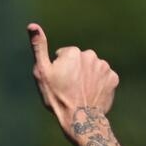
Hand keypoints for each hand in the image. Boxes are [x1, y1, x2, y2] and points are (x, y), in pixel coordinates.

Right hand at [27, 22, 118, 139]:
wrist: (80, 120)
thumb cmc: (57, 98)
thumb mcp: (42, 73)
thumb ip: (38, 47)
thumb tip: (32, 25)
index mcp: (73, 52)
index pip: (64, 57)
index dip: (60, 70)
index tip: (60, 83)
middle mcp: (91, 55)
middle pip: (80, 61)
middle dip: (75, 71)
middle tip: (70, 90)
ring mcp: (104, 67)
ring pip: (92, 69)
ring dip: (88, 77)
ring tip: (82, 93)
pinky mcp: (113, 78)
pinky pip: (104, 78)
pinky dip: (99, 85)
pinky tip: (93, 95)